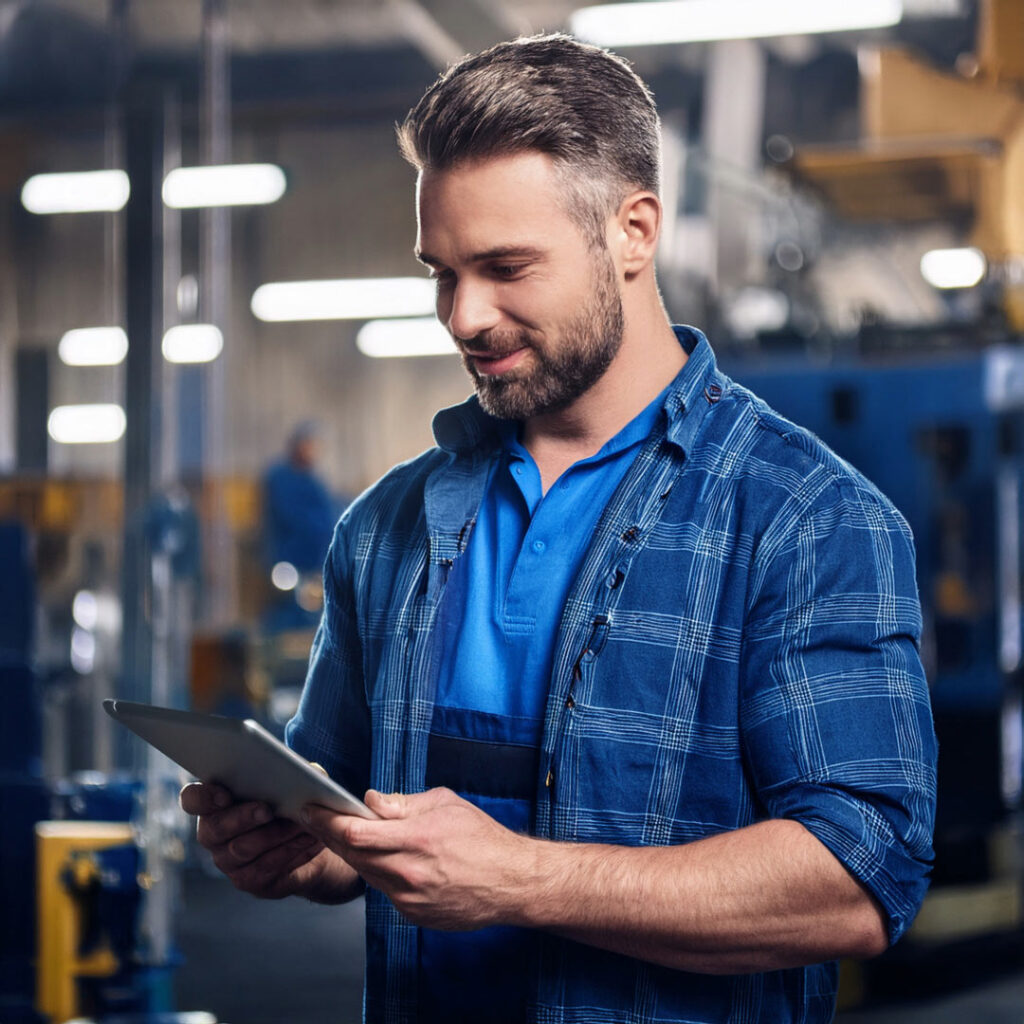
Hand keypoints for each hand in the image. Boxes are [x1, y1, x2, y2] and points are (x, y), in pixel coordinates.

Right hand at [180, 781, 357, 902]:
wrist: (314, 837)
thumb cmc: (295, 800)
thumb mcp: (297, 781)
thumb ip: (295, 771)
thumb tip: (308, 770)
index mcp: (216, 802)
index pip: (193, 799)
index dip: (203, 797)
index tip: (224, 795)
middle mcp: (214, 833)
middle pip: (214, 829)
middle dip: (242, 818)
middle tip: (267, 810)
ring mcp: (227, 860)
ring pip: (242, 849)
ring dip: (273, 834)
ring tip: (298, 824)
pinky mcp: (247, 880)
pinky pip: (263, 868)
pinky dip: (287, 851)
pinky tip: (305, 840)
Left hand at [302, 787, 534, 929]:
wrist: (511, 882)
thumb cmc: (482, 837)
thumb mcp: (445, 804)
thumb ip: (403, 804)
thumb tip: (370, 801)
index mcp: (416, 840)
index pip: (355, 833)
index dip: (327, 820)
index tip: (310, 808)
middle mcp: (408, 874)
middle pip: (351, 855)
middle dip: (328, 834)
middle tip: (312, 817)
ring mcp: (409, 899)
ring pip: (365, 873)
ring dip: (349, 854)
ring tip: (338, 833)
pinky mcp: (413, 914)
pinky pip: (384, 889)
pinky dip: (376, 871)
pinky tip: (375, 857)